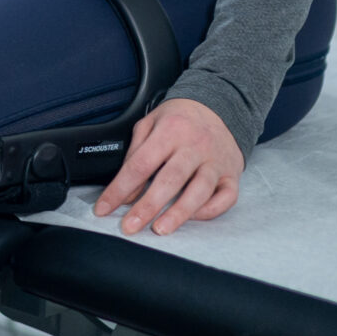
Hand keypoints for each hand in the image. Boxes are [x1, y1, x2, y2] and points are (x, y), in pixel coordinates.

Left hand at [93, 97, 241, 236]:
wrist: (219, 106)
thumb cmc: (179, 119)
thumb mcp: (150, 123)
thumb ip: (135, 154)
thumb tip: (126, 192)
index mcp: (170, 131)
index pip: (140, 164)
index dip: (119, 189)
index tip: (104, 208)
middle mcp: (195, 146)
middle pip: (170, 180)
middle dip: (147, 206)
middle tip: (130, 226)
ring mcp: (216, 161)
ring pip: (200, 191)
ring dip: (179, 213)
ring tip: (160, 229)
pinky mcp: (232, 174)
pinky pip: (226, 197)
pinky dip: (210, 210)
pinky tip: (192, 218)